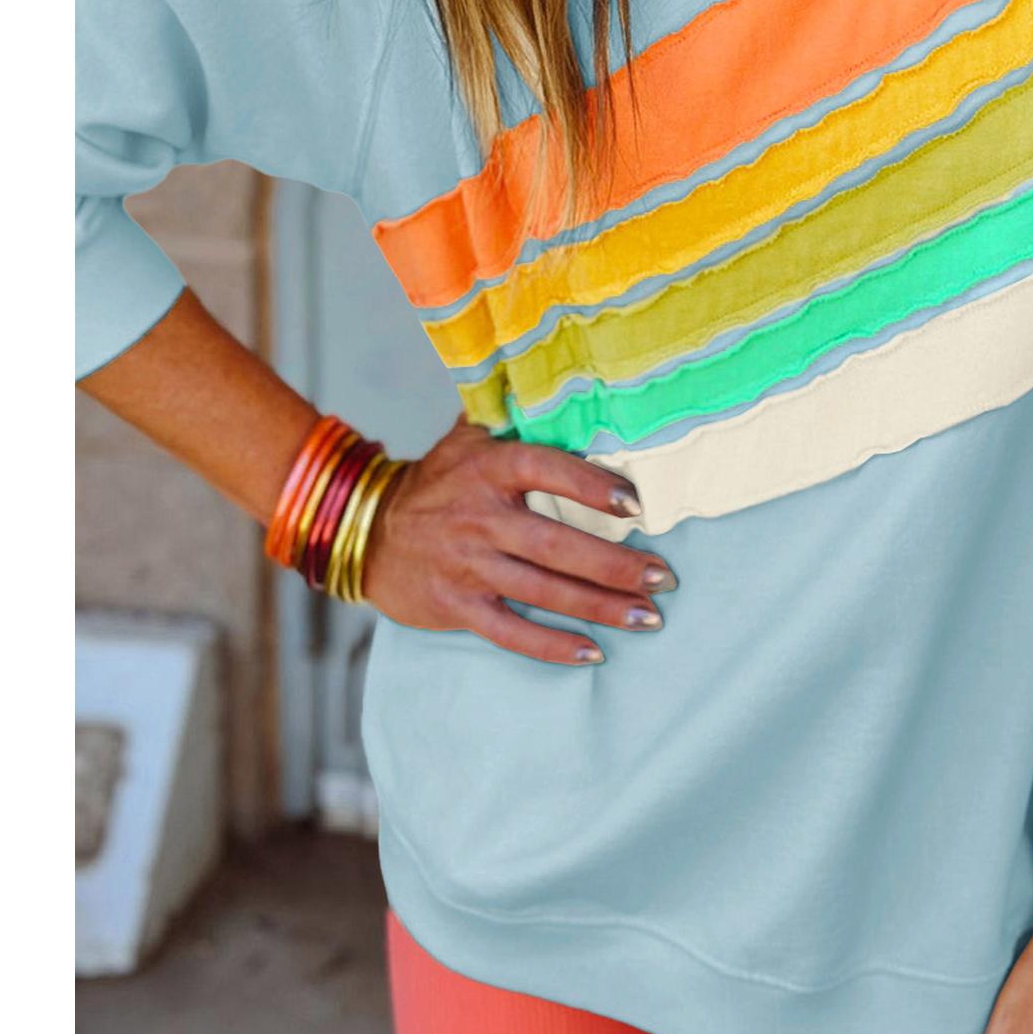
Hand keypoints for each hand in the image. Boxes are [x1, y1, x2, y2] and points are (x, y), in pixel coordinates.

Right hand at [360, 416, 675, 665]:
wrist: (368, 531)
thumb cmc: (436, 482)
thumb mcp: (465, 438)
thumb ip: (512, 414)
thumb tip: (560, 381)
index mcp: (488, 468)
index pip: (547, 470)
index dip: (592, 486)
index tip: (636, 504)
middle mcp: (479, 517)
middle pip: (557, 545)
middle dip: (615, 565)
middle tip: (664, 577)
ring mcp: (468, 565)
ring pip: (544, 591)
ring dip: (601, 607)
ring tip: (648, 617)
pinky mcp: (457, 605)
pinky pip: (512, 631)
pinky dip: (553, 646)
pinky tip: (593, 652)